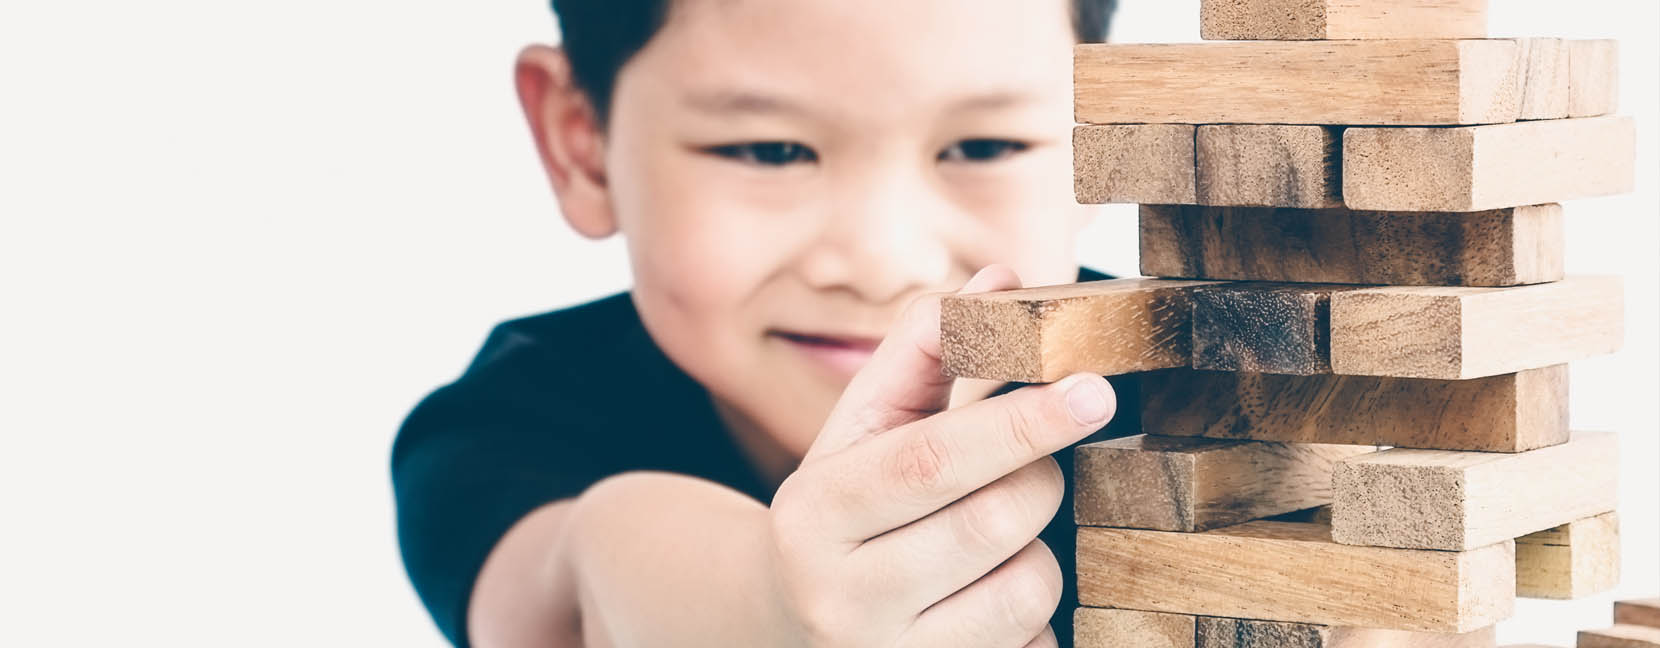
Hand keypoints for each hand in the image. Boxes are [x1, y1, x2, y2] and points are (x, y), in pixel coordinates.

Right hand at [764, 265, 1116, 646]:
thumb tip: (1002, 277)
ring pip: (1028, 588)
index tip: (1094, 389)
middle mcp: (840, 596)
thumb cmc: (848, 503)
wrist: (791, 617)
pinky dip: (1030, 615)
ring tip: (992, 541)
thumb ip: (925, 352)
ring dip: (1038, 551)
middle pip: (996, 521)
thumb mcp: (863, 429)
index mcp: (816, 510)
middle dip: (1040, 478)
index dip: (1020, 422)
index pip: (933, 459)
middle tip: (1035, 463)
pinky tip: (981, 601)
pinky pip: (1034, 645)